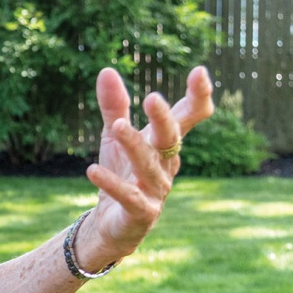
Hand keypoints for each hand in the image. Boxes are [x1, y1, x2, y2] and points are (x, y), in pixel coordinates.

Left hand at [80, 66, 215, 267]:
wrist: (110, 223)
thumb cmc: (120, 173)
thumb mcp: (113, 137)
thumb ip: (114, 107)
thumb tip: (107, 70)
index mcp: (165, 143)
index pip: (189, 117)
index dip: (198, 97)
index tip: (200, 71)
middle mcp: (166, 165)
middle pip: (171, 138)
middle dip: (164, 119)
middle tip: (152, 97)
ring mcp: (156, 190)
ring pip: (149, 166)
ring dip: (134, 146)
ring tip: (117, 127)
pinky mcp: (141, 212)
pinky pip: (129, 197)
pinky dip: (111, 183)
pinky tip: (92, 170)